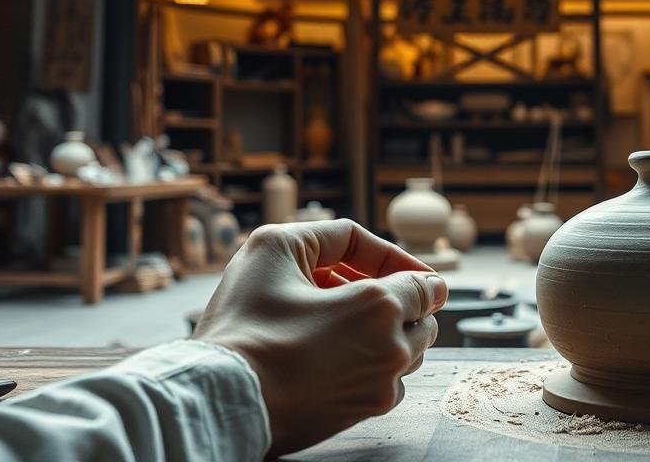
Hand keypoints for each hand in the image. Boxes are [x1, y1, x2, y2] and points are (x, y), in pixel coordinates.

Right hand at [192, 219, 446, 456]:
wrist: (222, 394)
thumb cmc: (243, 322)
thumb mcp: (274, 248)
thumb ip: (332, 236)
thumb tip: (372, 253)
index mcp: (380, 305)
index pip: (427, 285)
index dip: (411, 271)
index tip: (399, 270)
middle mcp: (393, 348)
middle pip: (423, 320)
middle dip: (398, 303)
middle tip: (351, 294)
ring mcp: (381, 386)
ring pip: (409, 353)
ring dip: (386, 333)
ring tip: (336, 323)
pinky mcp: (364, 414)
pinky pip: (388, 383)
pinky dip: (373, 365)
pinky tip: (333, 355)